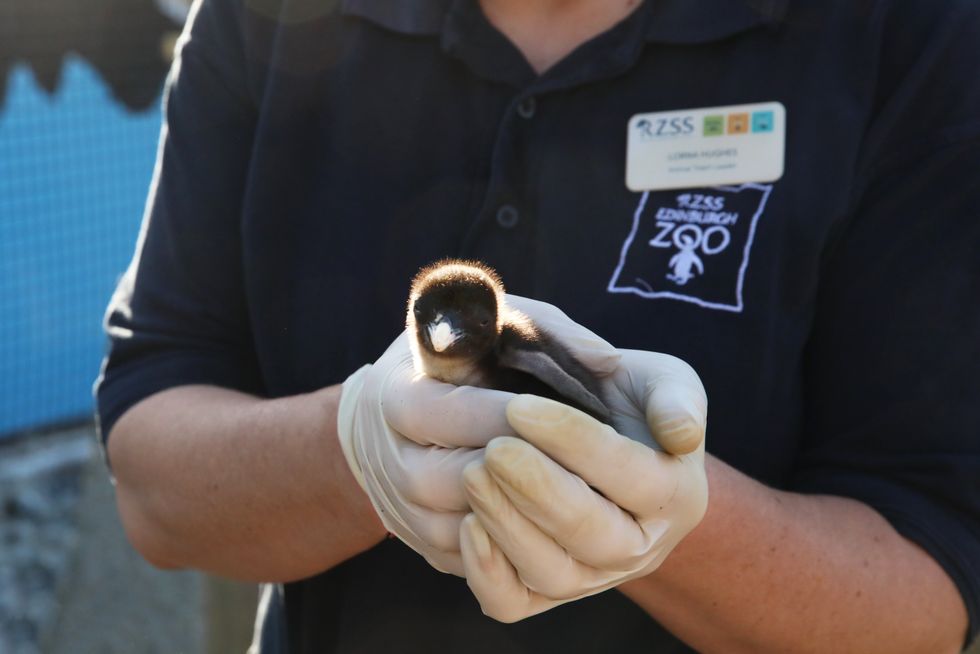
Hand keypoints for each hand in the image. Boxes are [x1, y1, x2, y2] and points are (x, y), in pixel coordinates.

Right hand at [336, 296, 620, 575]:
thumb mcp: (492, 324)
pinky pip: (478, 564)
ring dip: (533, 515)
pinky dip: (522, 546)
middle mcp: (393, 463)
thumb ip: (547, 331)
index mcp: (399, 398)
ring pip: (474, 529)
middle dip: (534, 471)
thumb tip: (608, 362)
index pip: (459, 413)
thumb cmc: (457, 361)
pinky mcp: (426, 550)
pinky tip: (564, 524)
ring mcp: (406, 515)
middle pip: (467, 479)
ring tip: (587, 492)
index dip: (519, 415)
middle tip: (593, 462)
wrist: (385, 420)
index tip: (576, 410)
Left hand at [459, 348, 707, 621]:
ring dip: (508, 525)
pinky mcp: (545, 592)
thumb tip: (680, 433)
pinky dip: (487, 573)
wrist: (602, 440)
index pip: (631, 476)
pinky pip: (512, 604)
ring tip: (474, 474)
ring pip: (552, 574)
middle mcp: (640, 547)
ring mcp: (592, 576)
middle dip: (537, 489)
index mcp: (676, 495)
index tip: (521, 407)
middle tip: (494, 448)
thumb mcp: (663, 383)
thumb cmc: (628, 403)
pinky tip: (468, 524)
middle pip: (592, 535)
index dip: (573, 441)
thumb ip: (676, 398)